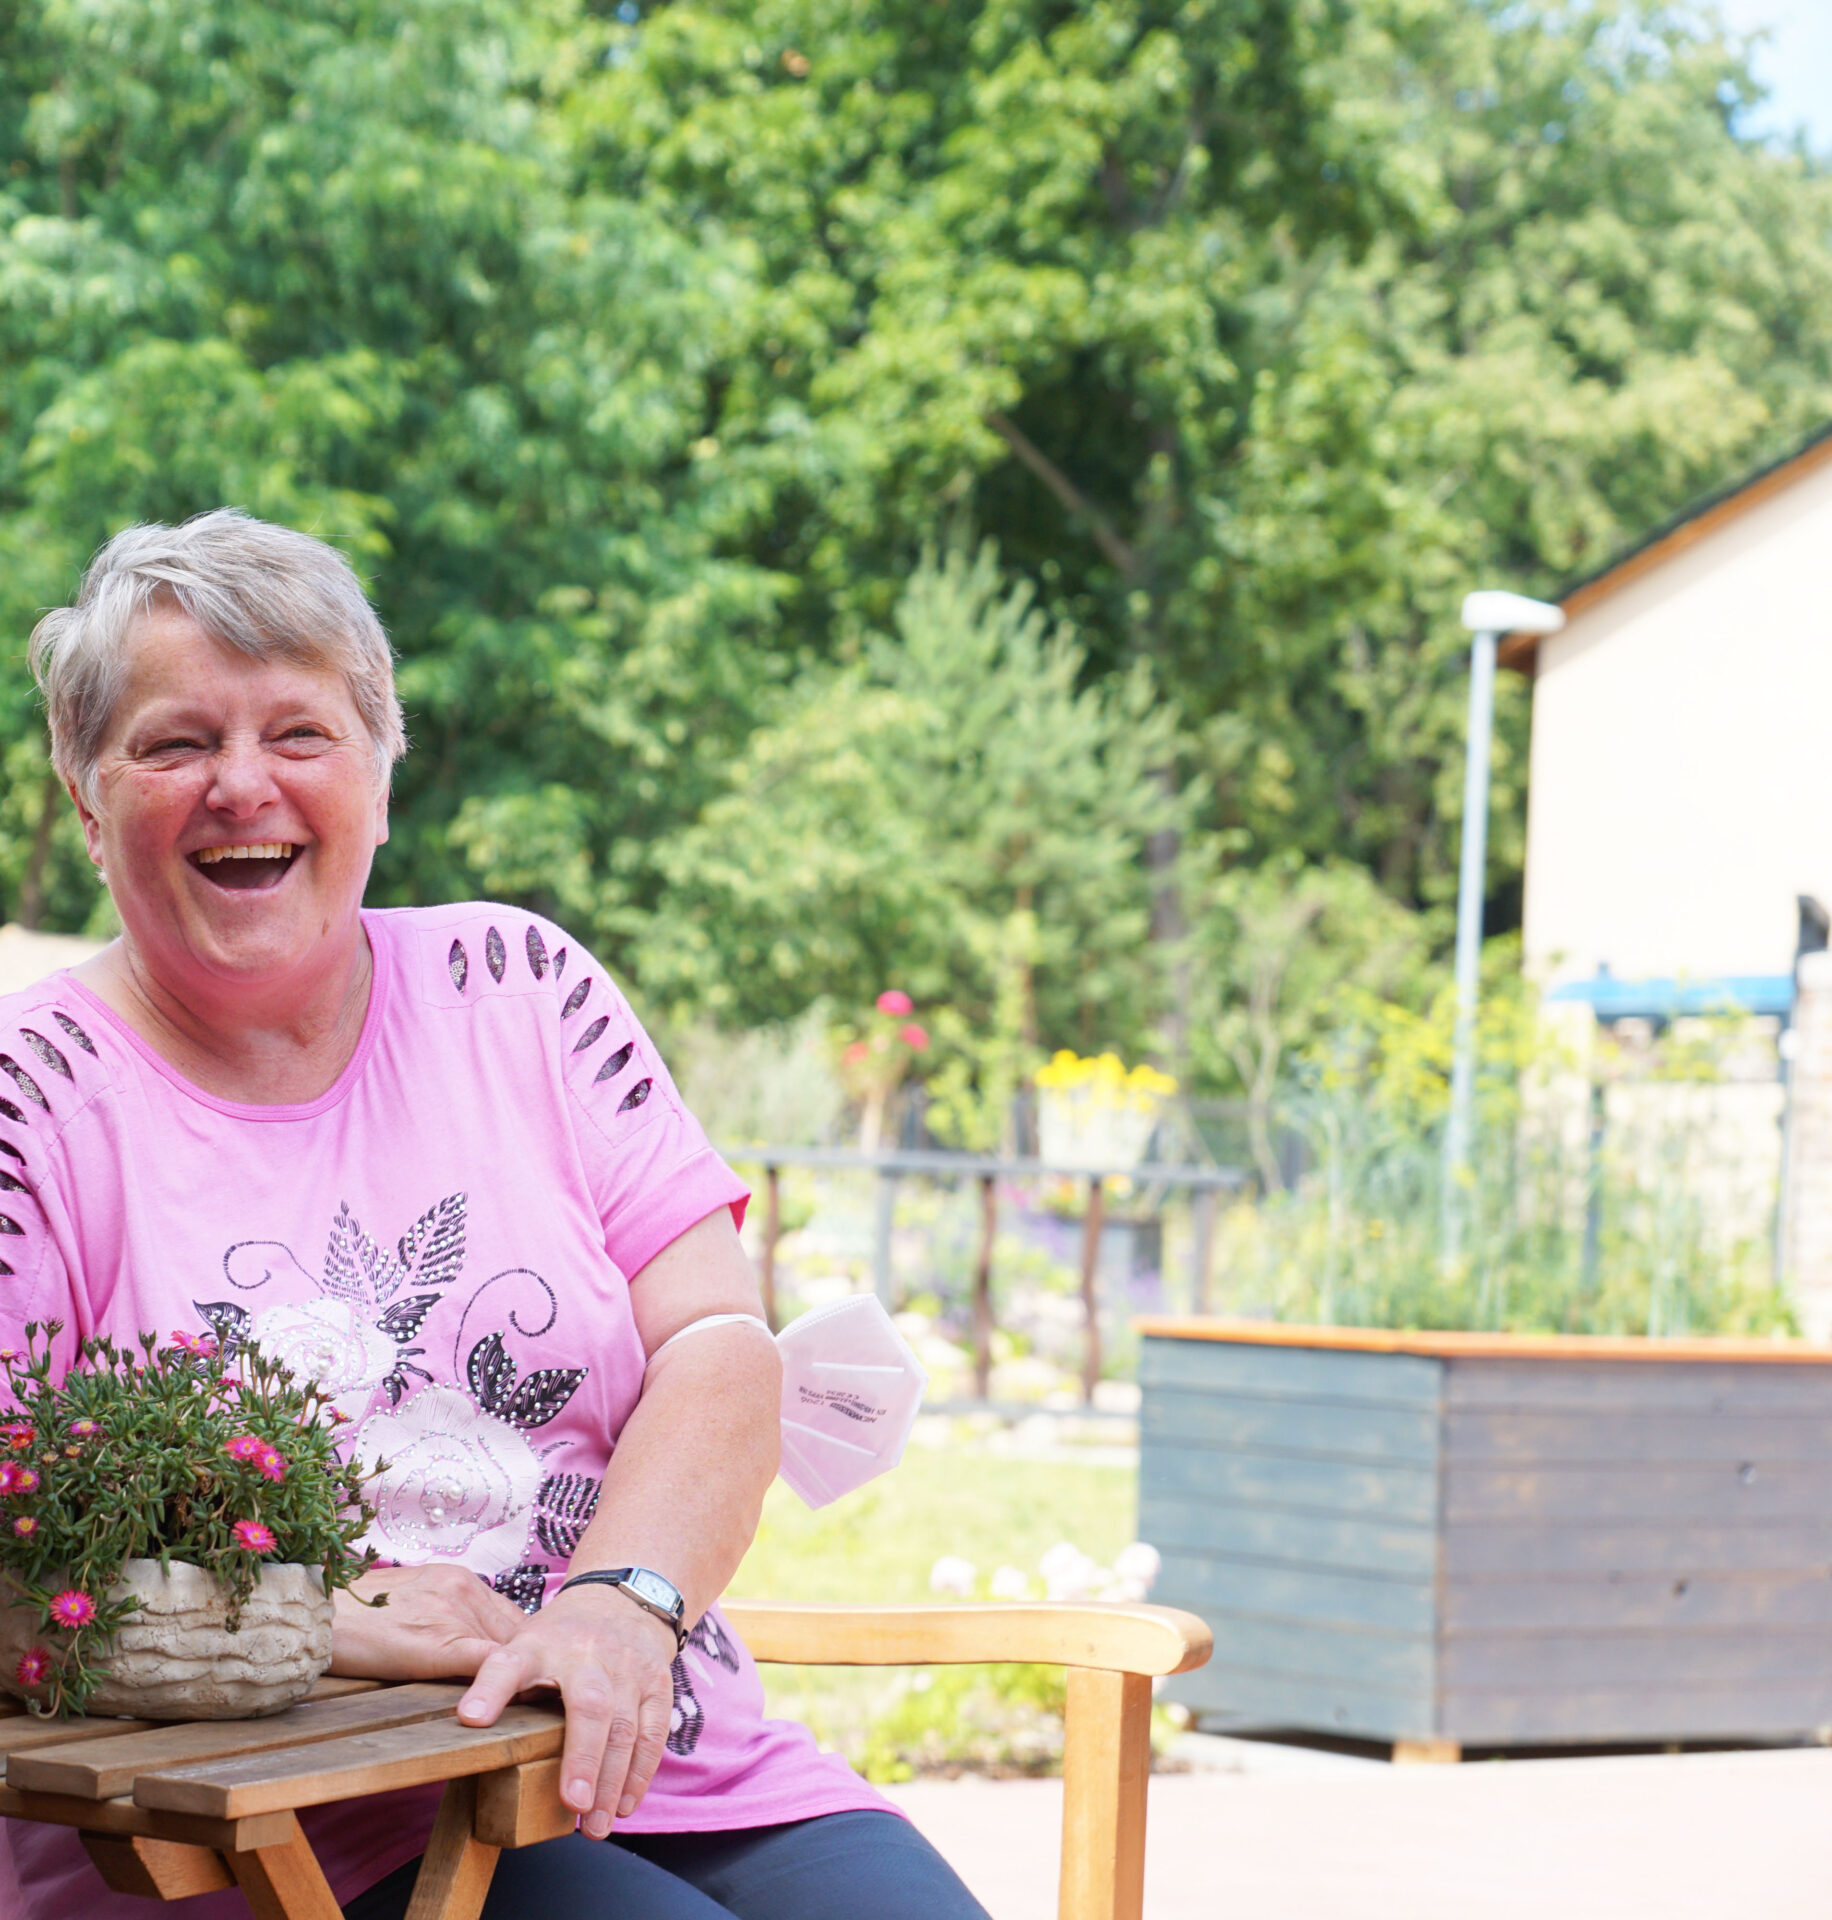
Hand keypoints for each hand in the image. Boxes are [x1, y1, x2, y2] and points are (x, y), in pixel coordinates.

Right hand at [329, 1563, 527, 1681]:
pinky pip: (486, 1661)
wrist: (318, 1613)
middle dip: (529, 1659)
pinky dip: (504, 1680)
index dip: (523, 1644)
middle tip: (545, 1689)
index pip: (508, 1614)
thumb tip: (471, 1645)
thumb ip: (446, 1615)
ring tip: (539, 1700)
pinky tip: (517, 1697)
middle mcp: (464, 1589)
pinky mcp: (440, 1644)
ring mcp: (455, 1613)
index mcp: (459, 1578)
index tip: (534, 1666)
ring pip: (507, 1646)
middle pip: (516, 1629)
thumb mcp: (412, 1599)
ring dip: (521, 1673)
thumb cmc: (355, 1614)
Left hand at [456, 1581, 678, 1836]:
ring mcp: (627, 1668)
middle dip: (582, 1755)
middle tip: (574, 1804)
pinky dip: (641, 1771)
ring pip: (625, 1725)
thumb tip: (467, 1730)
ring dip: (613, 1780)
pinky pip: (653, 1730)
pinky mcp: (656, 1683)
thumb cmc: (560, 1638)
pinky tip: (624, 1805)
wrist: (622, 1598)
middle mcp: (586, 1655)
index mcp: (538, 1645)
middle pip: (589, 1704)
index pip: (509, 1664)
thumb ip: (500, 1683)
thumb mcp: (523, 1643)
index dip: (489, 1690)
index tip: (470, 1719)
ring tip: (595, 1827)